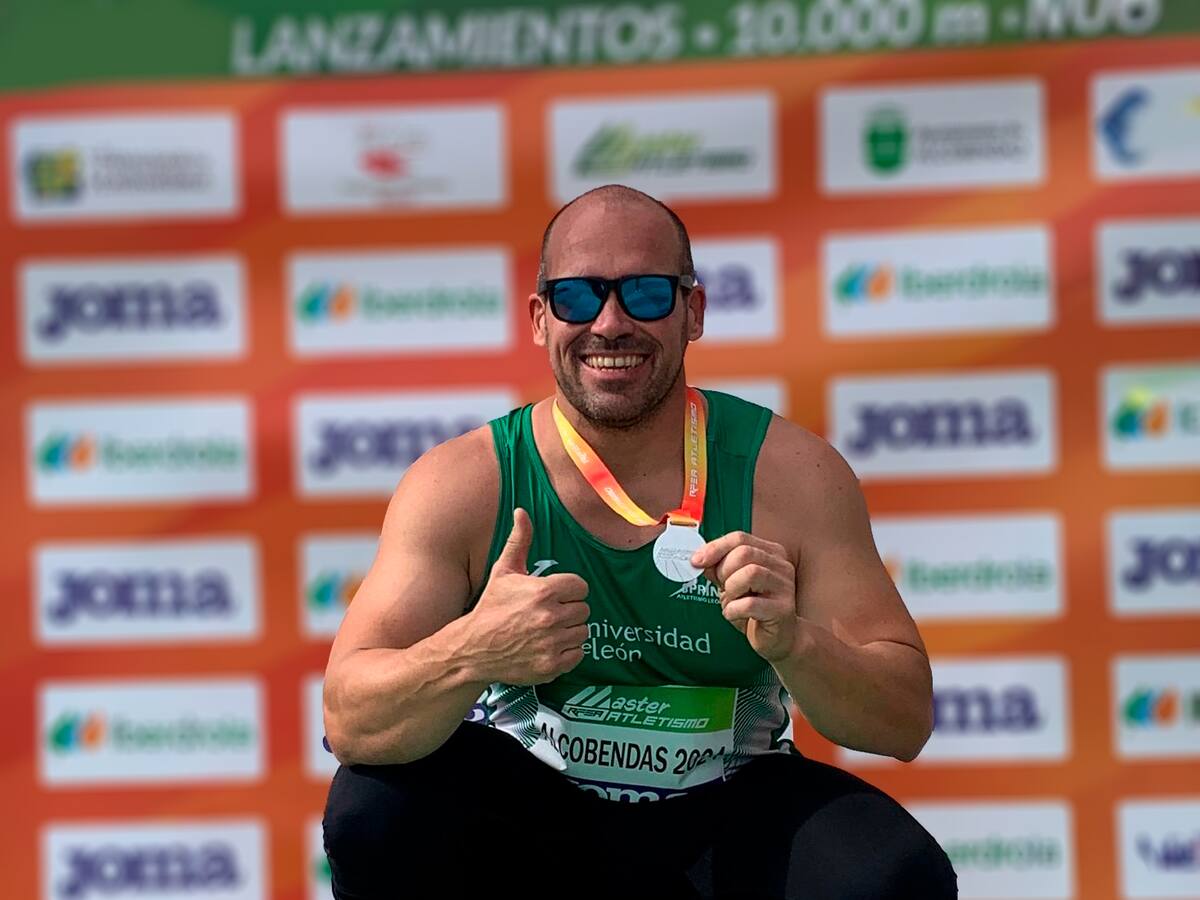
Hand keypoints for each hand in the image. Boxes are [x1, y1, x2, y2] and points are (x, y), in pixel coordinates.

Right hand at [465, 508, 589, 684]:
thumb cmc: (490, 607)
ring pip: (582, 632)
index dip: (568, 590)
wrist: (472, 649)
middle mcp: (551, 617)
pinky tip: (548, 646)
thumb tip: (522, 510)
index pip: (581, 587)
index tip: (554, 595)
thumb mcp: (503, 571)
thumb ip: (518, 540)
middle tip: (548, 614)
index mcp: (544, 591)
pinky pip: (578, 654)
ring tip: (548, 630)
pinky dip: (567, 652)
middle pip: (584, 610)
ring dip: (569, 631)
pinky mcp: (552, 666)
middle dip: (568, 610)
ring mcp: (552, 644)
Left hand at [691, 532, 797, 663]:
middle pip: (745, 553)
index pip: (739, 538)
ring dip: (731, 589)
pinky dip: (734, 610)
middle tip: (722, 586)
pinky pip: (750, 603)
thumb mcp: (733, 583)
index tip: (696, 561)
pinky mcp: (783, 609)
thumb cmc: (755, 608)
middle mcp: (781, 566)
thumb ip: (719, 568)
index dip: (715, 548)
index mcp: (770, 553)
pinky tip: (735, 615)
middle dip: (724, 570)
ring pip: (751, 573)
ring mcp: (785, 587)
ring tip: (731, 601)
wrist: (779, 638)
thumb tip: (698, 559)